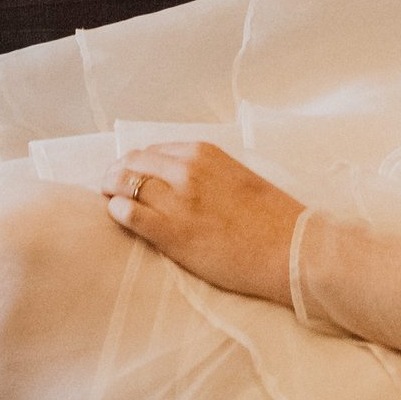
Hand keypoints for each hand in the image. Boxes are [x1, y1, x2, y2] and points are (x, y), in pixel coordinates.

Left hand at [106, 139, 300, 303]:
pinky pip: (128, 214)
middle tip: (112, 188)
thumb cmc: (270, 217)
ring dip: (112, 191)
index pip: (151, 150)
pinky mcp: (171, 232)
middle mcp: (185, 169)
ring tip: (111, 202)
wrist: (289, 249)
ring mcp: (177, 200)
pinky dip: (117, 212)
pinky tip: (118, 216)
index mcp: (203, 153)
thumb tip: (177, 178)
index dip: (136, 164)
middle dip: (117, 174)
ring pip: (123, 184)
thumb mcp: (235, 176)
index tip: (132, 175)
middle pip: (131, 162)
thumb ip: (205, 172)